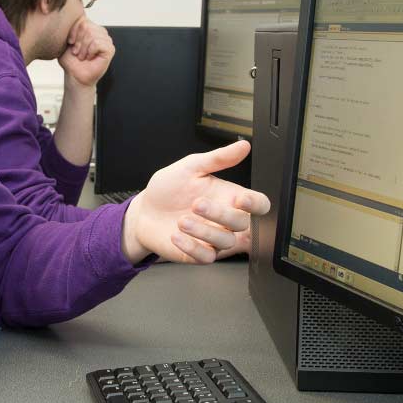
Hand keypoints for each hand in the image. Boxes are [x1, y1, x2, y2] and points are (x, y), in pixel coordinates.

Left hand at [58, 18, 113, 88]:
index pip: (81, 18)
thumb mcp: (64, 41)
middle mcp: (99, 31)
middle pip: (86, 26)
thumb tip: (68, 16)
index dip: (73, 31)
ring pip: (91, 34)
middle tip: (77, 52)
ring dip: (83, 48)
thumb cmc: (71, 60)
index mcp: (90, 26)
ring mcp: (106, 39)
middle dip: (78, 41)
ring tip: (82, 56)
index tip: (70, 42)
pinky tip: (89, 57)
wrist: (75, 75)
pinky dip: (90, 51)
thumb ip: (67, 27)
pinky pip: (97, 43)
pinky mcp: (110, 49)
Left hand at [120, 140, 269, 263]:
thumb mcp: (191, 167)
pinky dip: (192, 247)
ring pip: (226, 242)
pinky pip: (206, 257)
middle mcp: (224, 220)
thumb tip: (244, 145)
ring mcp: (212, 238)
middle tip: (196, 204)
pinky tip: (176, 235)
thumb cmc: (169, 189)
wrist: (143, 211)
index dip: (256, 203)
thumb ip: (218, 158)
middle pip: (242, 223)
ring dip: (204, 231)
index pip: (258, 204)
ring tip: (182, 220)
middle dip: (220, 214)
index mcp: (228, 197)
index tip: (241, 198)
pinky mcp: (198, 253)